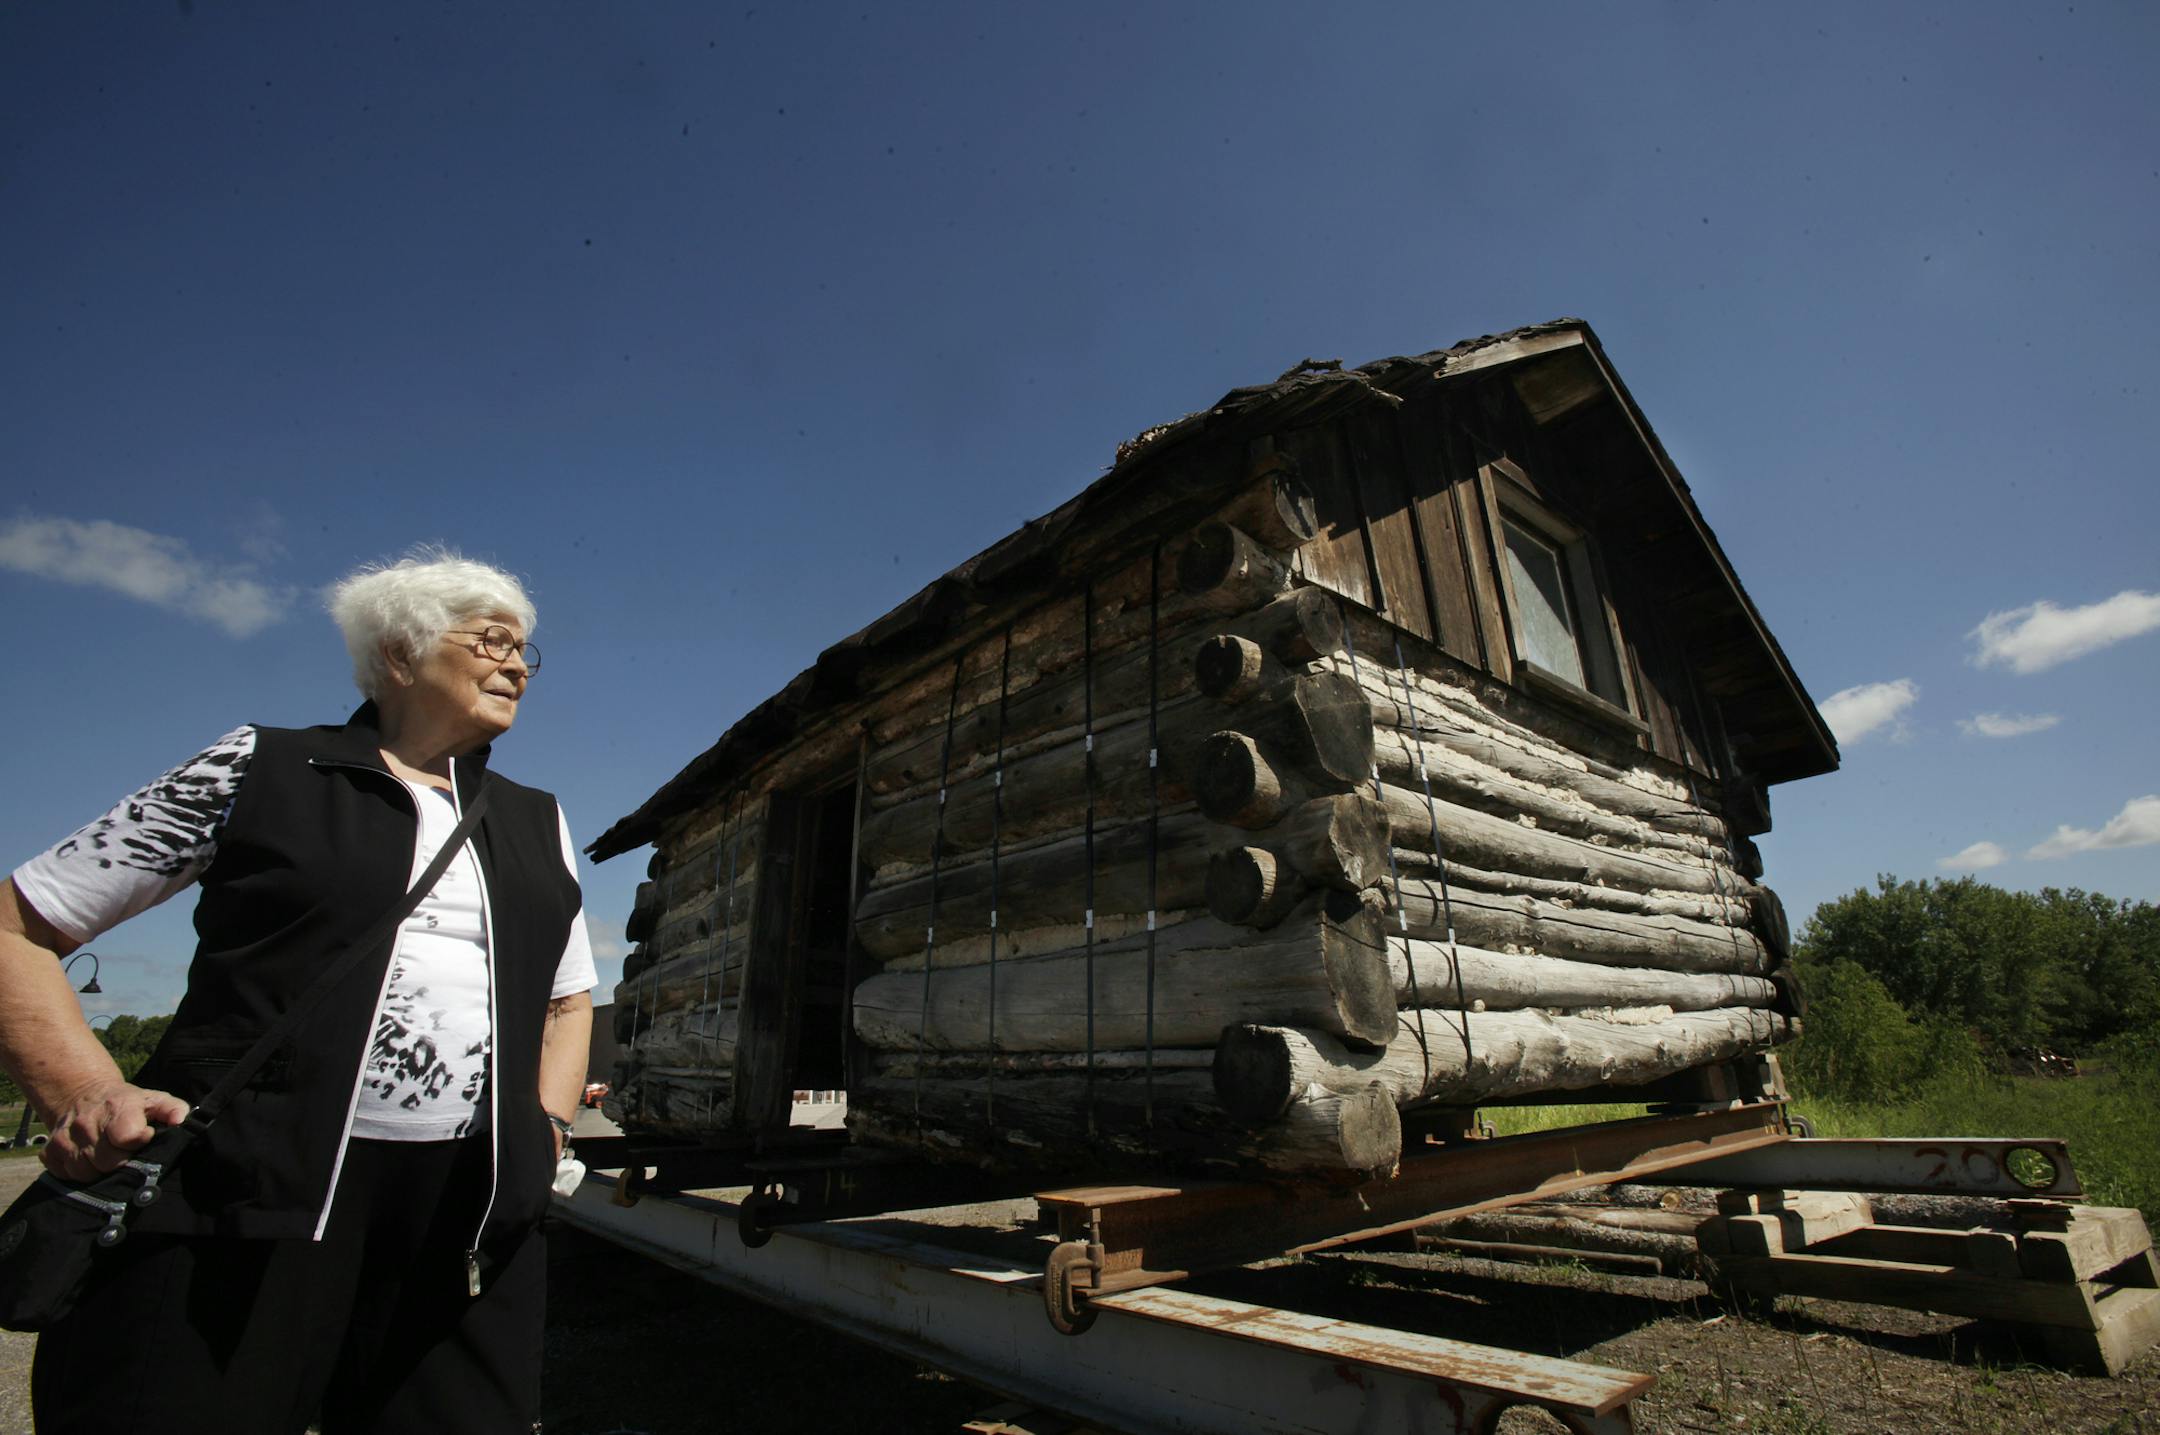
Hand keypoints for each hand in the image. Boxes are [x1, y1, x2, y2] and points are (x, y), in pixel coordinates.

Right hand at [41, 1082, 189, 1181]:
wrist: (84, 1095)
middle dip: (123, 1162)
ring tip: (108, 1154)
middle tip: (127, 1151)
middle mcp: (87, 1123)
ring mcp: (66, 1138)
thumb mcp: (155, 1100)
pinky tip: (88, 1158)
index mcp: (117, 1109)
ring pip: (86, 1173)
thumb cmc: (128, 1104)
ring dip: (100, 1170)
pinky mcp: (50, 1150)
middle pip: (109, 1163)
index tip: (144, 1137)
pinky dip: (78, 1172)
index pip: (128, 1138)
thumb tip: (180, 1122)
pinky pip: (65, 1175)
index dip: (140, 1142)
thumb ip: (174, 1109)